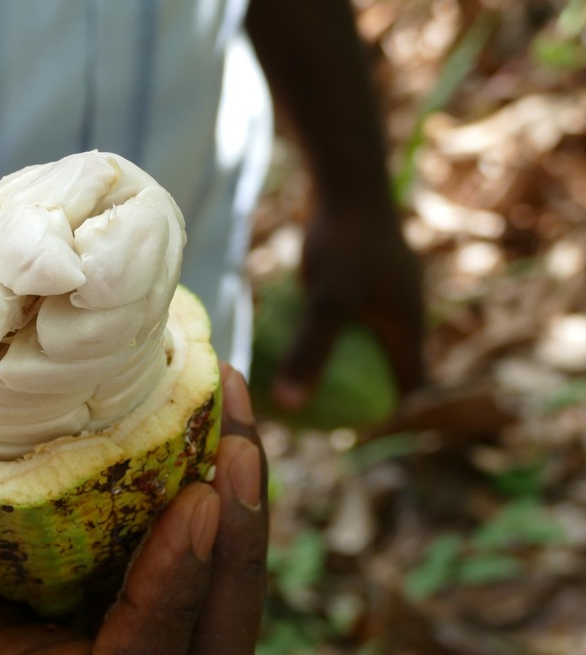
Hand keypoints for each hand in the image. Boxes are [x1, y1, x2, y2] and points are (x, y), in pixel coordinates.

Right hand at [0, 365, 267, 654]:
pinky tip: (215, 421)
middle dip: (233, 572)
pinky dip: (223, 508)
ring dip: (243, 533)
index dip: (166, 610)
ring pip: (214, 633)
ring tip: (235, 420)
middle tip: (234, 449)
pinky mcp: (114, 601)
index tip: (193, 501)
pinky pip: (200, 579)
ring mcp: (92, 651)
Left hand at [273, 203, 425, 410]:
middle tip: (322, 413)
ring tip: (303, 380)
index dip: (387, 410)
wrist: (347, 179)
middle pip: (389, 362)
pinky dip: (328, 327)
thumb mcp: (326, 303)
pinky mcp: (362, 270)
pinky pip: (348, 311)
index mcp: (410, 323)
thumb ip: (311, 353)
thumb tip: (291, 406)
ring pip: (367, 335)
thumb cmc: (343, 242)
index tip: (349, 430)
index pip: (409, 383)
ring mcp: (385, 287)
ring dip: (344, 358)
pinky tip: (288, 335)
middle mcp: (405, 307)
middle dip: (362, 390)